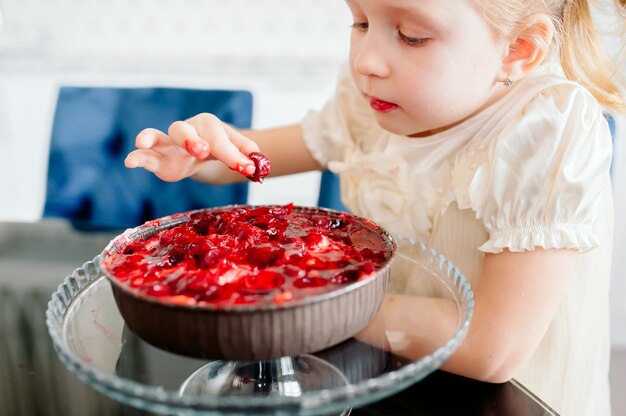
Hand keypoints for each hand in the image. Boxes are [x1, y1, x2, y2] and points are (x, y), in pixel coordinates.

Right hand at [124, 113, 259, 181]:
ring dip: (154, 138)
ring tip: (144, 142)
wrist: (200, 153)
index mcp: (208, 125)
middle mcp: (187, 130)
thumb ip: (245, 153)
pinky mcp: (156, 158)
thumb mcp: (235, 148)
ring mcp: (169, 143)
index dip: (234, 154)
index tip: (248, 169)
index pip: (220, 138)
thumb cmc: (218, 148)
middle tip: (203, 151)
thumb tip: (258, 160)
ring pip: (160, 135)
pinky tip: (130, 161)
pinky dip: (137, 156)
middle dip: (193, 139)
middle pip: (186, 130)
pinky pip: (144, 155)